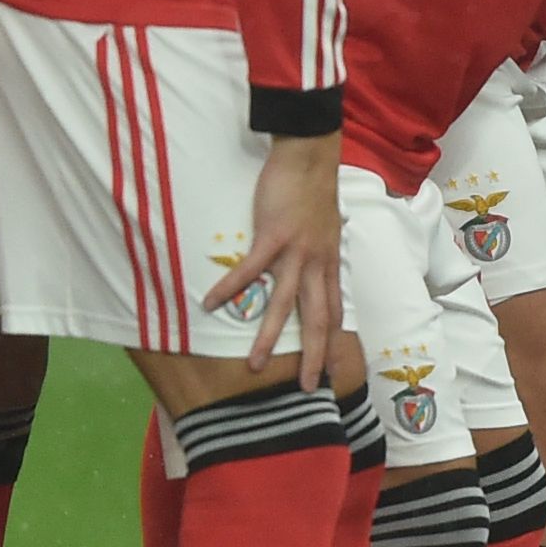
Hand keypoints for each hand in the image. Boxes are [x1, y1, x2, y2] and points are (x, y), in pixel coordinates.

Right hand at [211, 130, 345, 374]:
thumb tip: (324, 255)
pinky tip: (211, 304)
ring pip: (284, 305)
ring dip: (268, 338)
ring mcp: (296, 253)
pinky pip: (250, 271)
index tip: (329, 370)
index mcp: (328, 264)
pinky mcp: (273, 237)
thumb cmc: (314, 188)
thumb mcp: (328, 225)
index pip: (334, 312)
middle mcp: (317, 265)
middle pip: (317, 320)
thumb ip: (324, 246)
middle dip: (312, 357)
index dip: (332, 343)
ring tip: (255, 366)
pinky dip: (231, 289)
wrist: (310, 156)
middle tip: (306, 389)